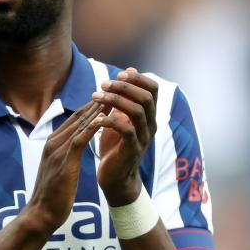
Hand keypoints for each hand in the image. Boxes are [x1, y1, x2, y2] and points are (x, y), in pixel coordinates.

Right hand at [23, 100, 104, 233]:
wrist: (41, 214)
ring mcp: (57, 150)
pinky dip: (91, 128)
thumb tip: (74, 148)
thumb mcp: (58, 169)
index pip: (75, 119)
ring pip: (80, 124)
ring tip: (113, 98)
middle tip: (114, 90)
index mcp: (53, 143)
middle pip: (78, 117)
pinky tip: (103, 119)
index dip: (92, 106)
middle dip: (97, 103)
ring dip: (97, 110)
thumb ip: (64, 155)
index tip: (108, 96)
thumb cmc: (52, 195)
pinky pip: (79, 140)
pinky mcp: (64, 161)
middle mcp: (54, 142)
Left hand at [92, 68, 157, 205]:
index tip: (119, 75)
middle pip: (146, 97)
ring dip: (115, 100)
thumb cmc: (115, 146)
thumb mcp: (120, 118)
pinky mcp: (132, 150)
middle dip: (124, 87)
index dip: (138, 78)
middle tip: (104, 85)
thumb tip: (128, 71)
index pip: (153, 88)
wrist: (115, 178)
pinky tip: (96, 119)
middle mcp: (150, 125)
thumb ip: (125, 98)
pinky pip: (126, 130)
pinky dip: (110, 121)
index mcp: (149, 115)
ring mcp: (143, 138)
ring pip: (137, 111)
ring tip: (96, 96)